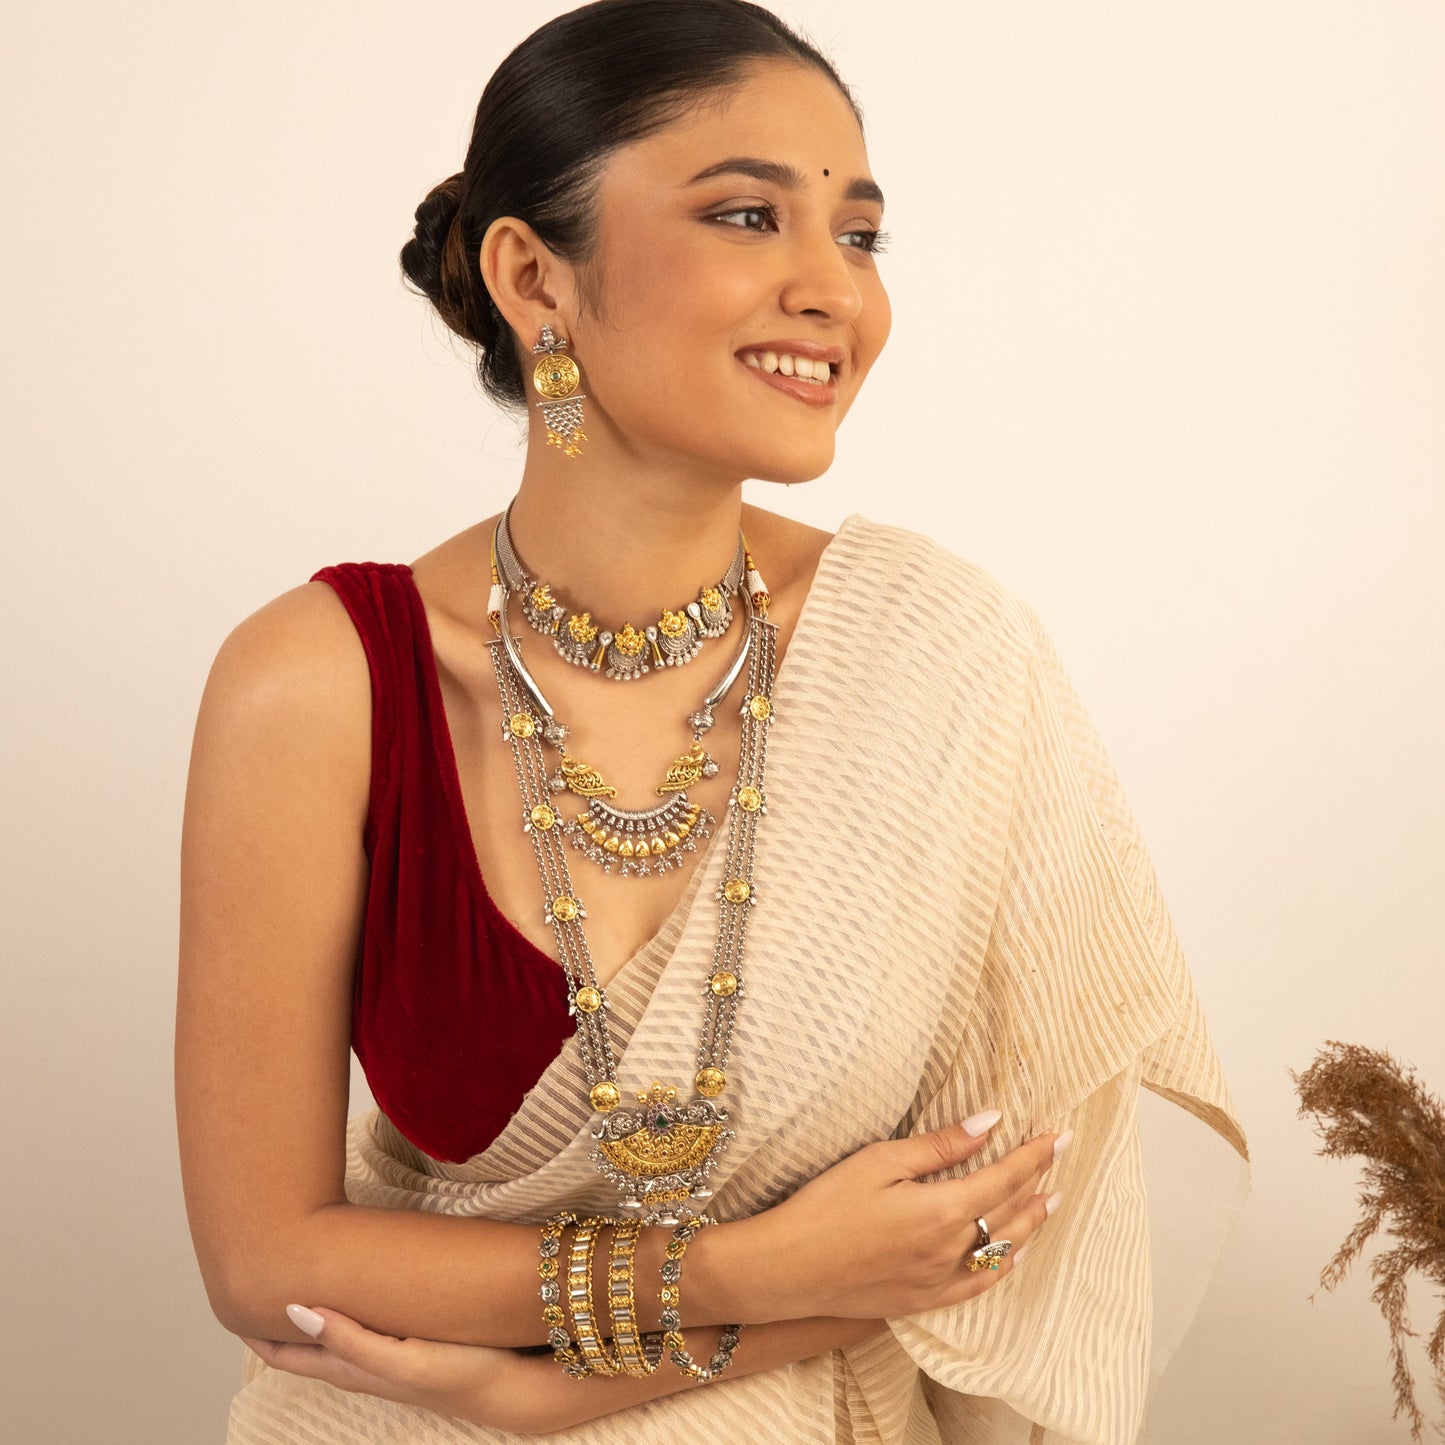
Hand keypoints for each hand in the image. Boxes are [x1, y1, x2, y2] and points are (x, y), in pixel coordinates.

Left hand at [243, 1306, 574, 1434]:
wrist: (515, 1388)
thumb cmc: (458, 1373)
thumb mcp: (401, 1360)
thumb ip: (348, 1339)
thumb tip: (293, 1309)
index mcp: (353, 1367)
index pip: (291, 1352)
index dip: (261, 1331)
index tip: (234, 1301)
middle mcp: (364, 1364)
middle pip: (307, 1343)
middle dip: (280, 1319)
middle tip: (258, 1284)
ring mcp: (389, 1355)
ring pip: (335, 1333)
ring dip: (313, 1313)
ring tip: (297, 1285)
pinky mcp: (412, 1343)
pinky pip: (364, 1324)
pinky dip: (346, 1310)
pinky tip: (359, 1293)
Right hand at [735, 1115, 1065, 1321]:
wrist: (790, 1268)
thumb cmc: (827, 1206)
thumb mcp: (880, 1162)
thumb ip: (939, 1146)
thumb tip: (988, 1123)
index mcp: (942, 1211)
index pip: (1003, 1178)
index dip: (1033, 1156)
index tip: (1056, 1135)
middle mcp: (950, 1250)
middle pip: (1009, 1215)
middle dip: (1037, 1184)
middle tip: (1058, 1160)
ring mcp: (938, 1281)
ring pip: (1000, 1252)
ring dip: (1029, 1225)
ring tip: (1048, 1203)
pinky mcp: (922, 1301)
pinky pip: (977, 1287)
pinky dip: (1002, 1268)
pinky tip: (1013, 1258)